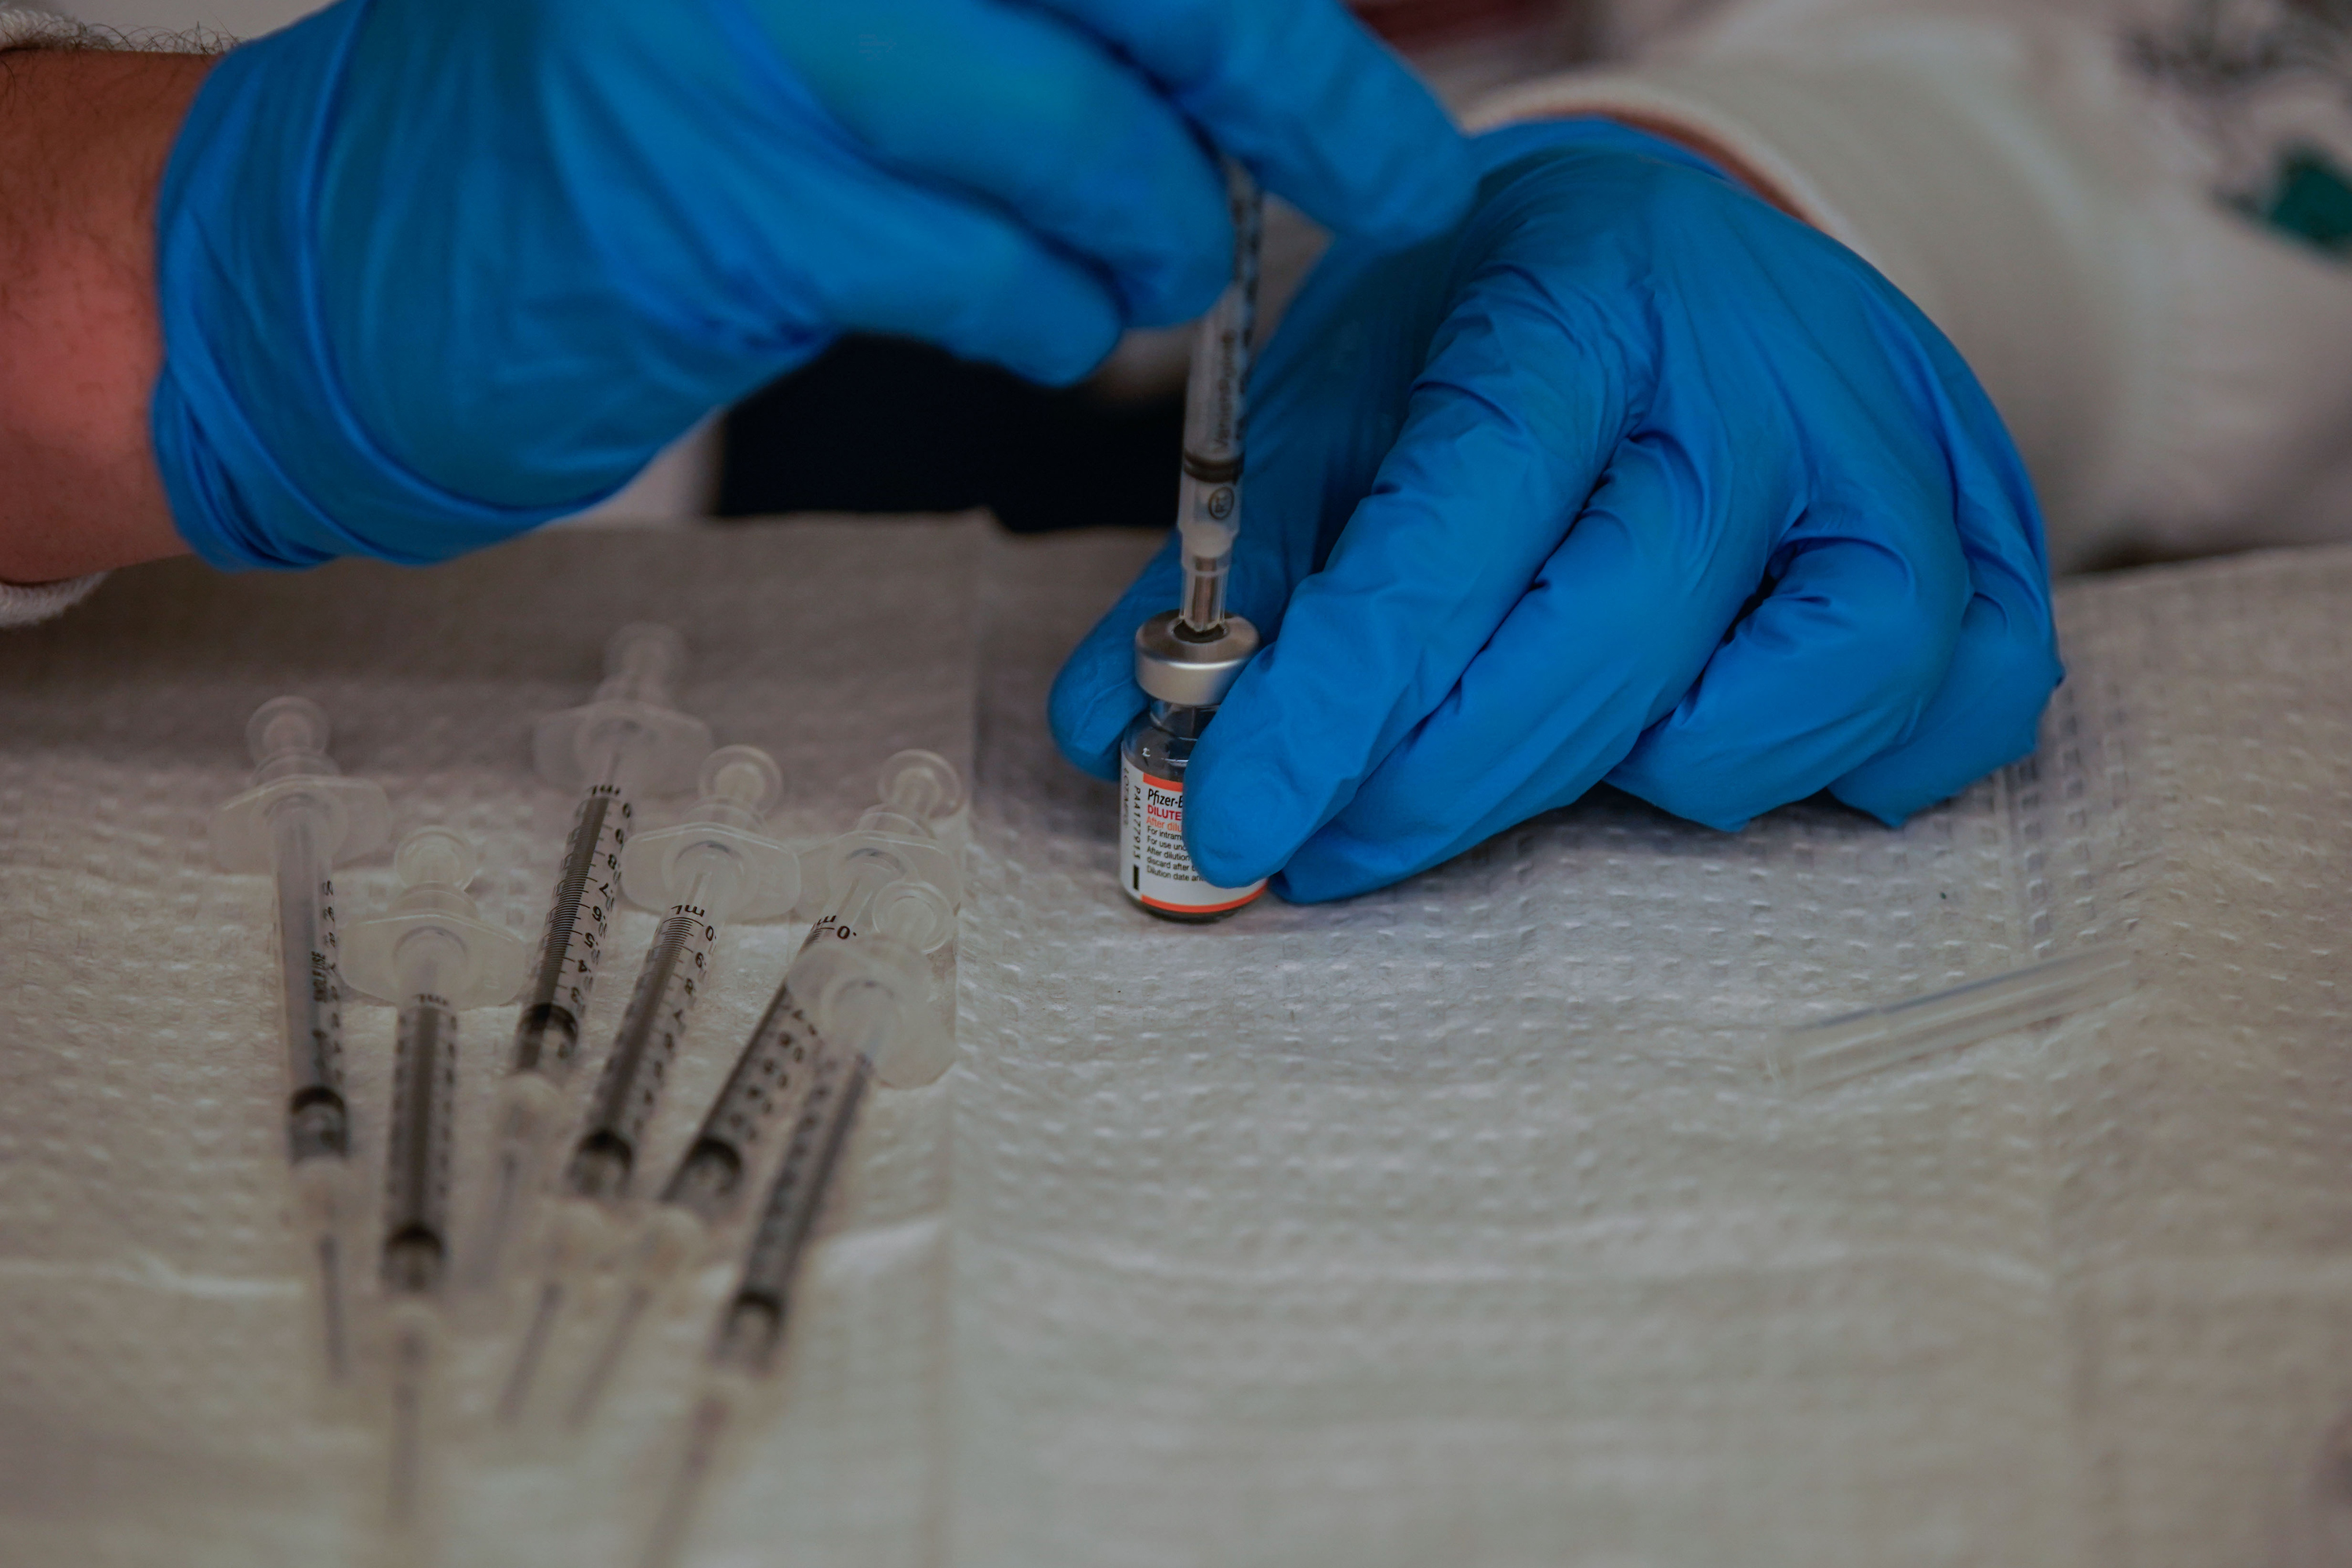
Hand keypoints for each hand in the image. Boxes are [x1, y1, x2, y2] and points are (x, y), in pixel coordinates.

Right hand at [152, 0, 1468, 568]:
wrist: (332, 267)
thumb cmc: (592, 138)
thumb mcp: (798, 19)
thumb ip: (998, 17)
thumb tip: (1221, 54)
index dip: (1266, 8)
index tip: (1371, 79)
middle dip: (1304, 92)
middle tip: (1395, 178)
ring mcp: (743, 44)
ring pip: (1082, 139)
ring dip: (1155, 236)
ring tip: (1142, 272)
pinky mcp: (729, 212)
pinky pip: (987, 273)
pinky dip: (1049, 315)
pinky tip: (1038, 323)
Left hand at [1051, 122, 2061, 901]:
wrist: (1676, 235)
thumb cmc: (1486, 332)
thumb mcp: (1334, 398)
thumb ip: (1228, 569)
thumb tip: (1104, 741)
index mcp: (1571, 302)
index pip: (1449, 540)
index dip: (1334, 712)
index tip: (1232, 828)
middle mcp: (1754, 373)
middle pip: (1607, 654)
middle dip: (1442, 786)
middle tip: (1332, 839)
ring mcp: (1899, 456)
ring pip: (1787, 711)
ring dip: (1644, 769)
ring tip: (1564, 718)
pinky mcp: (1989, 535)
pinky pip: (1945, 723)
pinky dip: (1834, 765)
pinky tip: (1719, 716)